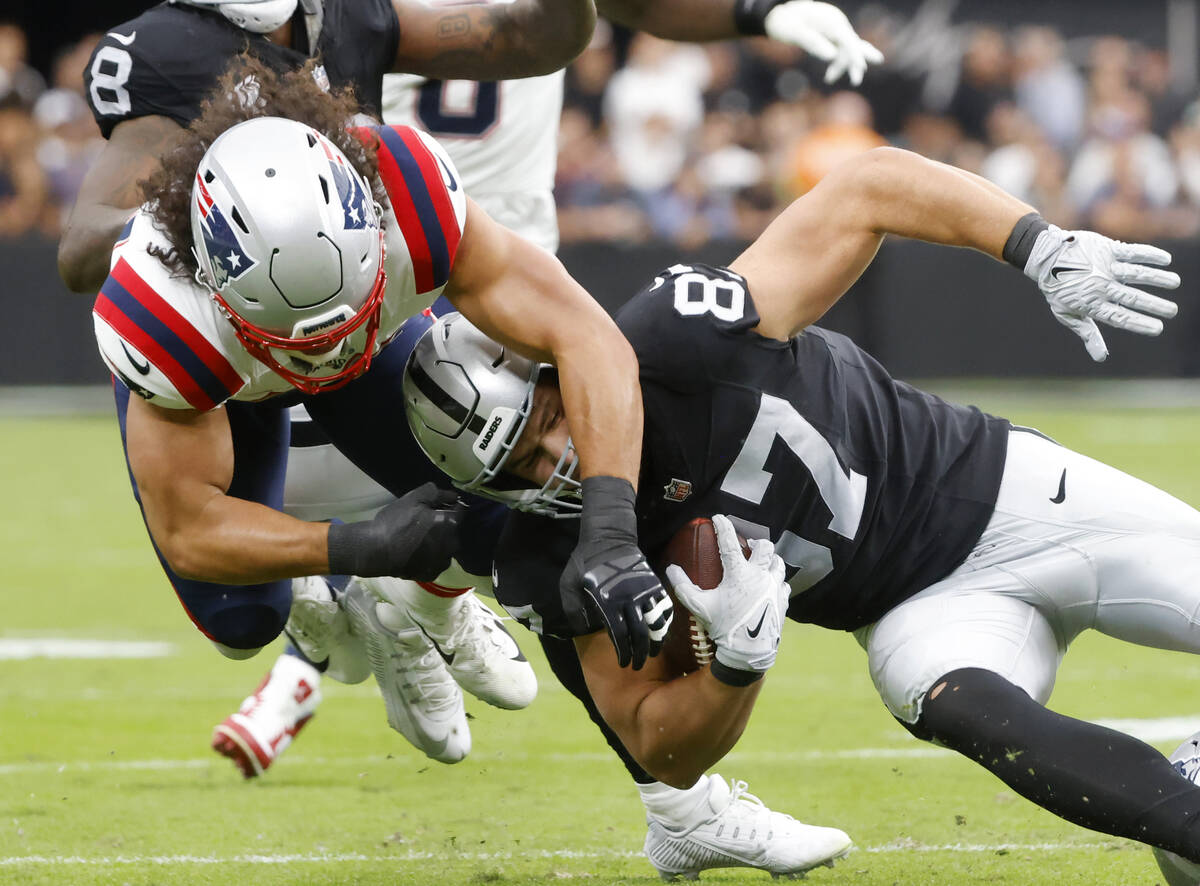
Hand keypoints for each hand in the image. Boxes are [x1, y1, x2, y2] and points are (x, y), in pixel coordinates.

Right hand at [327, 482, 463, 579]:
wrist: (376, 551)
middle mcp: (452, 545)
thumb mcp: (413, 499)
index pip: (460, 510)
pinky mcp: (431, 574)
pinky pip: (435, 562)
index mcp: (451, 525)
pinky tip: (416, 552)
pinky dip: (430, 556)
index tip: (436, 505)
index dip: (449, 505)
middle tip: (424, 521)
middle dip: (444, 524)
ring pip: (445, 547)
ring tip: (419, 538)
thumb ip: (435, 493)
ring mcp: (442, 562)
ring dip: (438, 541)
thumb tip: (452, 495)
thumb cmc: (396, 523)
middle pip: (453, 530)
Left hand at [561, 545, 672, 669]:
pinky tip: (662, 633)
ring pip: (656, 623)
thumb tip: (582, 631)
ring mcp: (644, 591)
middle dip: (639, 653)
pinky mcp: (654, 584)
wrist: (609, 535)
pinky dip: (665, 623)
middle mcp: (629, 599)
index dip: (623, 652)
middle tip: (636, 665)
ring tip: (652, 654)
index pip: (619, 635)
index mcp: (607, 601)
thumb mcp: (568, 584)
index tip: (623, 664)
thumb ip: (573, 609)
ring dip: (655, 642)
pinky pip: (664, 608)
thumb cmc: (584, 561)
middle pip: (639, 634)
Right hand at [665, 515, 788, 674]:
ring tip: (762, 562)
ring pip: (779, 563)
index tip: (718, 517)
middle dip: (758, 542)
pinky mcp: (783, 601)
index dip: (723, 527)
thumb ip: (683, 586)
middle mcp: (759, 576)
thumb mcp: (699, 607)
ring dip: (771, 559)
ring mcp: (774, 588)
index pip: (729, 543)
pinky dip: (777, 580)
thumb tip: (671, 569)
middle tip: (750, 545)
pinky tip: (771, 584)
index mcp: (738, 574)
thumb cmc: (723, 627)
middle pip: (766, 548)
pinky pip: (784, 583)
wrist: (749, 653)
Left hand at [764, 1, 883, 85]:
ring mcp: (835, 29)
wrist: (781, 13)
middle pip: (852, 44)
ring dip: (841, 66)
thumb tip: (832, 56)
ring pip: (847, 50)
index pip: (848, 39)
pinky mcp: (831, 35)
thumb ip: (813, 42)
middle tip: (856, 81)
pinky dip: (837, 63)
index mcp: (830, 20)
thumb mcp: (795, 32)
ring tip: (828, 79)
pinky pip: (841, 50)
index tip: (861, 67)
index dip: (855, 54)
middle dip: (855, 61)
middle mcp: (837, 23)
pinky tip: (828, 77)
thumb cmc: (785, 21)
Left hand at [1024, 225, 1179, 361]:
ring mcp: (1104, 267)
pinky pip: (1131, 252)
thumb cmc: (1058, 290)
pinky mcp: (1106, 249)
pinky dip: (1149, 255)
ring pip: (1135, 273)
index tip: (1158, 328)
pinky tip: (1166, 260)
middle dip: (1154, 305)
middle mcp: (1100, 286)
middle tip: (1173, 311)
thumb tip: (1101, 358)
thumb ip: (1087, 333)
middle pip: (1131, 298)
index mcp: (1091, 304)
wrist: (1045, 257)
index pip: (1119, 317)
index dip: (1138, 323)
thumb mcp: (1067, 314)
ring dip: (1156, 278)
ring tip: (1175, 282)